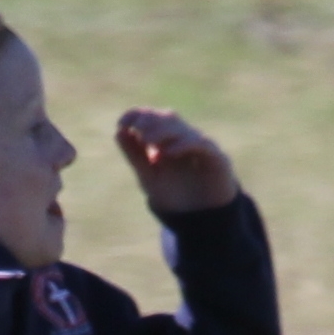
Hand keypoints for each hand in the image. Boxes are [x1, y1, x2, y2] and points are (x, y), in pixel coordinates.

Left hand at [111, 107, 237, 217]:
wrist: (200, 218)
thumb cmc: (174, 194)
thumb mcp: (148, 175)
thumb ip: (134, 155)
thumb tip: (118, 132)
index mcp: (165, 139)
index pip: (151, 117)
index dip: (136, 115)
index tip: (122, 124)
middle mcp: (182, 138)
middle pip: (167, 118)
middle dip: (150, 121)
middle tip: (138, 132)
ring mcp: (199, 146)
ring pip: (181, 128)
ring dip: (163, 131)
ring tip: (148, 141)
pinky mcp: (215, 157)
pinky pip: (200, 143)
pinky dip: (184, 144)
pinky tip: (169, 153)